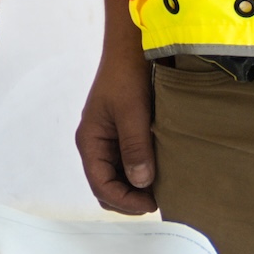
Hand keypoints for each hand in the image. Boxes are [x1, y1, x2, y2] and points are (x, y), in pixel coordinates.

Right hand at [75, 45, 160, 214]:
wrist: (133, 48)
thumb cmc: (127, 75)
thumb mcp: (132, 112)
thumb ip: (135, 147)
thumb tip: (141, 182)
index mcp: (90, 141)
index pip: (101, 186)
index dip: (125, 201)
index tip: (152, 204)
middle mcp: (97, 145)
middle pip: (108, 187)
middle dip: (130, 199)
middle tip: (160, 200)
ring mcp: (111, 141)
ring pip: (120, 179)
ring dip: (138, 188)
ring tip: (163, 189)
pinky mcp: (125, 135)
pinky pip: (131, 164)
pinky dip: (144, 173)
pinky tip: (163, 173)